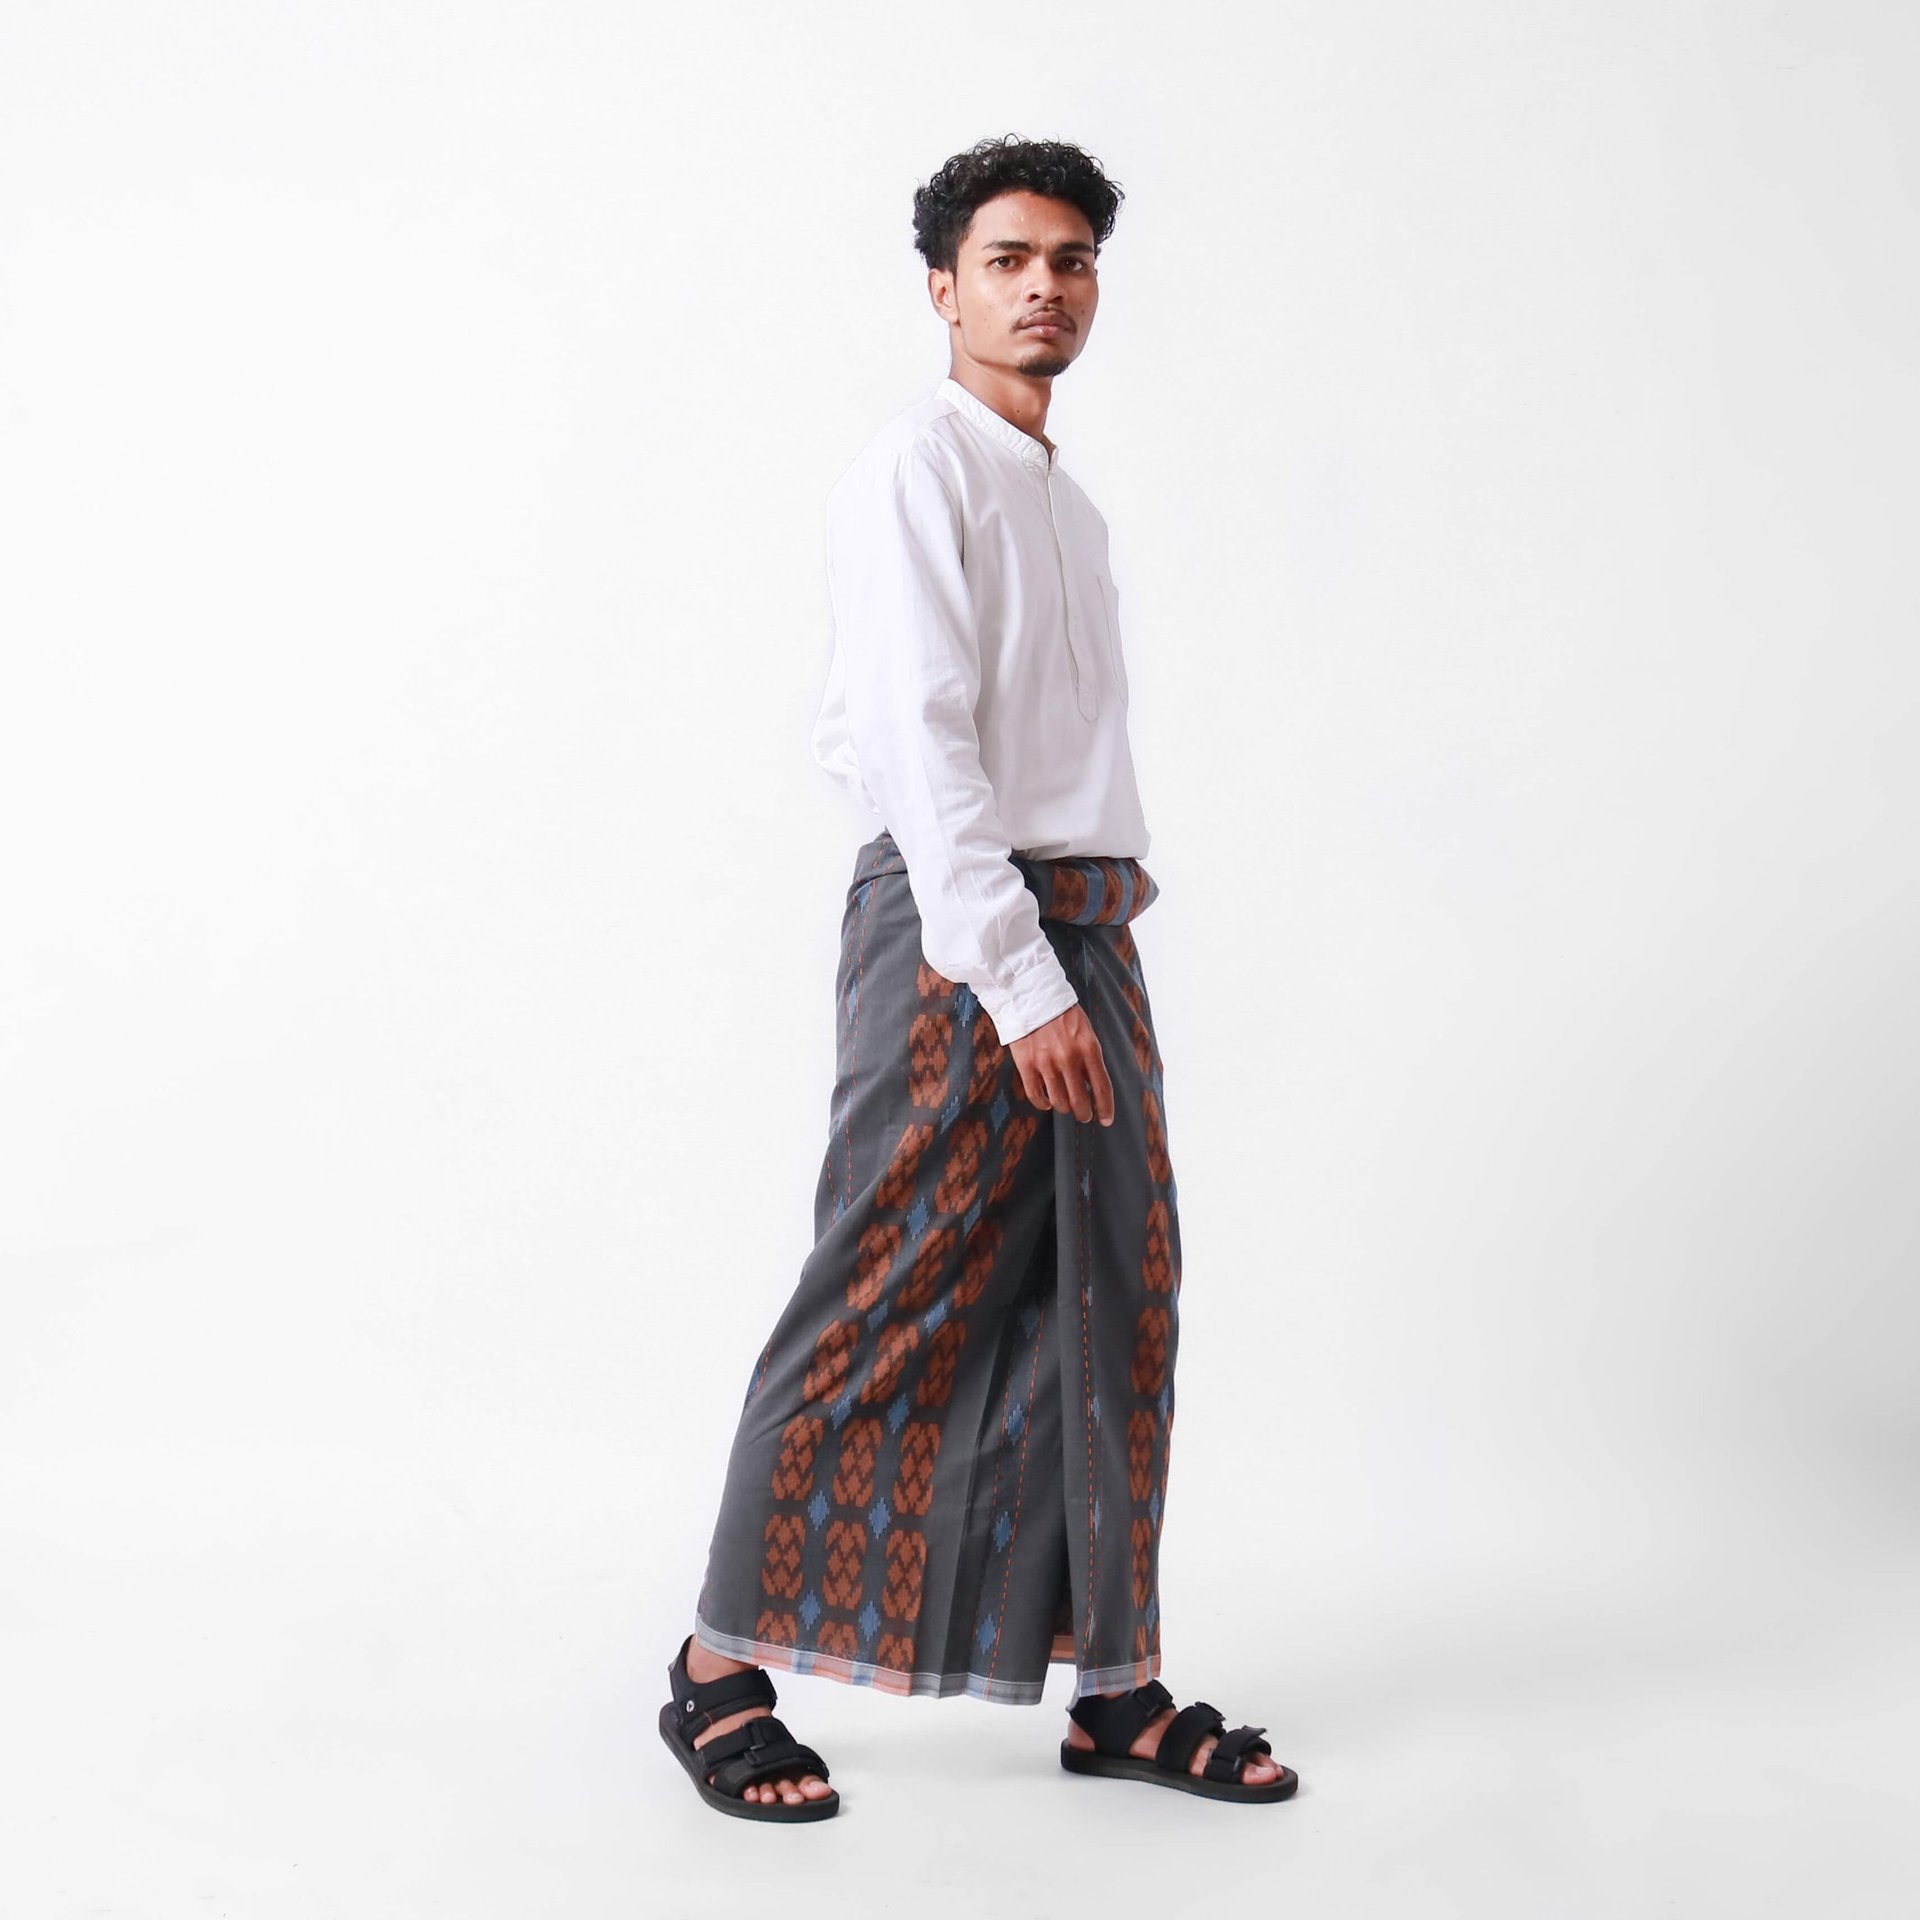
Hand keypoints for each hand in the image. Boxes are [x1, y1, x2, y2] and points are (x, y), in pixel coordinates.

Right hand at [1008, 1004, 1113, 1124]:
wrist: (1030, 996)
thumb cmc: (1062, 1015)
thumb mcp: (1085, 1031)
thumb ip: (1090, 1058)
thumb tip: (1092, 1087)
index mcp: (1089, 1048)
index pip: (1101, 1087)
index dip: (1105, 1108)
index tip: (1106, 1120)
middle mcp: (1069, 1058)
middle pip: (1080, 1101)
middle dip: (1084, 1114)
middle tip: (1084, 1116)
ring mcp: (1046, 1063)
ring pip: (1059, 1102)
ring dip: (1065, 1109)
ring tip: (1065, 1107)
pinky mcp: (1026, 1065)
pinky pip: (1036, 1096)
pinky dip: (1044, 1104)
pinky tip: (1047, 1102)